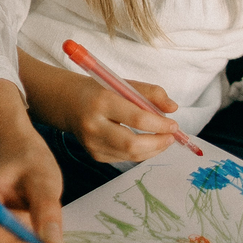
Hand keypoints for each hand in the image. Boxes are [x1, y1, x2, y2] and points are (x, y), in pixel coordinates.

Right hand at [19, 49, 180, 162]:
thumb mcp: (124, 84)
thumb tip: (173, 108)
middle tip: (171, 137)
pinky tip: (147, 144)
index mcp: (102, 102)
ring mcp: (92, 144)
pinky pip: (125, 158)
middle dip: (158, 143)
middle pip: (132, 144)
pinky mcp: (95, 155)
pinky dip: (141, 153)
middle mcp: (94, 126)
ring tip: (163, 140)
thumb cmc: (101, 91)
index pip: (137, 118)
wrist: (69, 104)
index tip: (174, 124)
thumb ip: (151, 93)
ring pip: (131, 155)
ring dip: (153, 150)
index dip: (159, 124)